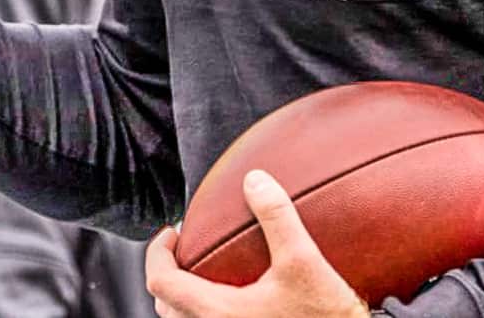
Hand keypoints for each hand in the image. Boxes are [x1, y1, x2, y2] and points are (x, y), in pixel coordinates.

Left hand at [145, 170, 368, 317]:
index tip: (172, 233)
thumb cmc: (325, 317)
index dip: (157, 252)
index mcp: (216, 313)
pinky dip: (206, 313)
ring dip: (186, 297)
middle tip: (185, 251)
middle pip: (166, 305)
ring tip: (207, 273)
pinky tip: (235, 299)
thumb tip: (255, 180)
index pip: (160, 281)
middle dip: (169, 274)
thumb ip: (276, 217)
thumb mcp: (303, 261)